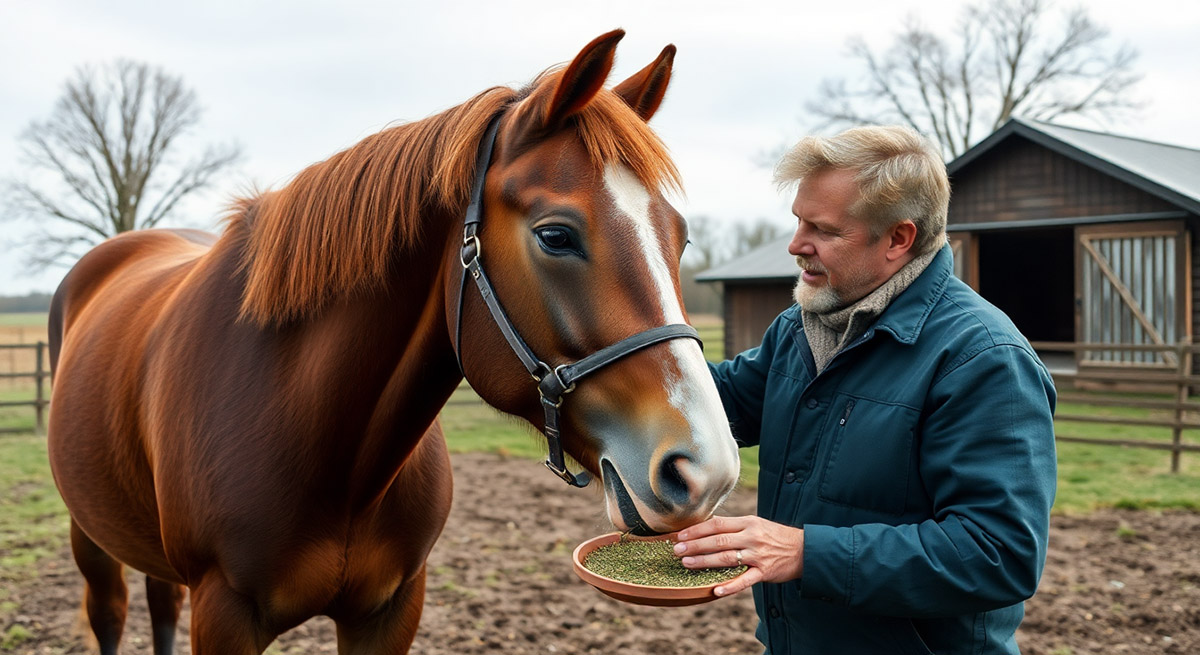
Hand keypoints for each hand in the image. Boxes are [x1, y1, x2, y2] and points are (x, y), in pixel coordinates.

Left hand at [672, 515, 803, 596]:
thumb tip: (708, 526)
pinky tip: (715, 590)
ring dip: (704, 561)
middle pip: (718, 540)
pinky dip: (730, 586)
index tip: (680, 535)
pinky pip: (745, 580)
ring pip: (727, 558)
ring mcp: (758, 555)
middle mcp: (751, 537)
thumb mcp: (756, 524)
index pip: (717, 524)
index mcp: (748, 522)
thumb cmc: (775, 536)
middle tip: (676, 550)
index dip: (697, 529)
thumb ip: (734, 526)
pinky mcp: (765, 572)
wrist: (804, 549)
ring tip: (686, 563)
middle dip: (695, 545)